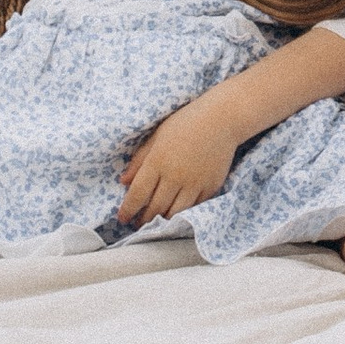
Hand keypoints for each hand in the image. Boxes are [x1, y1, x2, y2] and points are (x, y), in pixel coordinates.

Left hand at [118, 95, 247, 225]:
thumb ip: (139, 159)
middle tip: (138, 224)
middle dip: (144, 219)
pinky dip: (183, 211)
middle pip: (155, 207)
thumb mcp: (157, 135)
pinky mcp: (210, 186)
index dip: (128, 210)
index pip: (137, 194)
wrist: (222, 119)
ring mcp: (194, 183)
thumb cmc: (185, 122)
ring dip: (162, 220)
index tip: (122, 218)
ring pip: (174, 212)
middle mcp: (175, 176)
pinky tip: (177, 211)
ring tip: (156, 221)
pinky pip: (194, 207)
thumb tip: (124, 181)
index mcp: (158, 161)